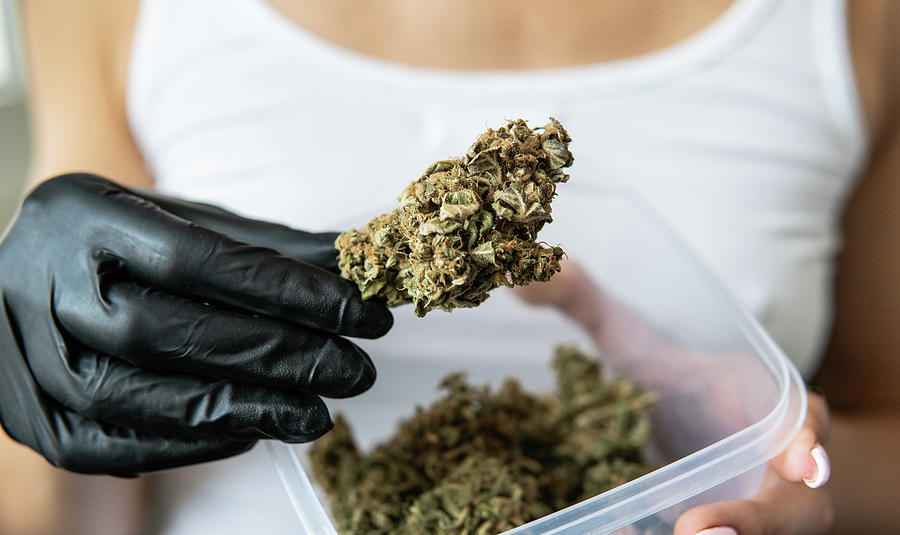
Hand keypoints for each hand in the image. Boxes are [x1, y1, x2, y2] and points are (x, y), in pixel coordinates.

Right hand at [0, 173, 391, 475]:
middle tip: (352, 370)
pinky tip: (252, 431)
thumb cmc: (120, 244)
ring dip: (242, 409)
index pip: (197, 257)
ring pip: (137, 394)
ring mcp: (26, 354)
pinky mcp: (29, 416)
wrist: (25, 274)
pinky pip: (111, 444)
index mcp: (83, 214)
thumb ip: (264, 245)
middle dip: (277, 355)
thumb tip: (353, 259)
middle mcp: (40, 282)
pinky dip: (189, 443)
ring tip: (316, 414)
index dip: (285, 290)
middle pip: (168, 331)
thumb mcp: (183, 221)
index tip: (358, 312)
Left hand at [517, 262, 832, 533]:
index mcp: (761, 397)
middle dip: (762, 519)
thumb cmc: (663, 373)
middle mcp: (772, 457)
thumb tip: (517, 276)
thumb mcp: (626, 337)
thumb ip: (581, 301)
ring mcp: (757, 503)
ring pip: (771, 533)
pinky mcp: (731, 525)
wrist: (680, 425)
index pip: (800, 415)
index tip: (799, 465)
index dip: (803, 439)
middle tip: (700, 528)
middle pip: (797, 500)